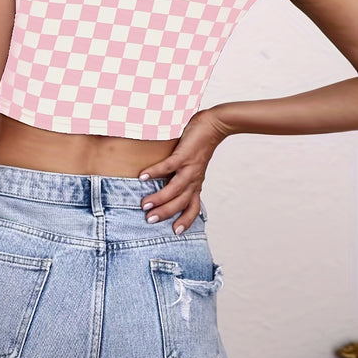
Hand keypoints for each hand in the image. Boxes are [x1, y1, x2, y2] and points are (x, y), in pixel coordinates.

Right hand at [138, 108, 228, 233]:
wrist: (214, 126)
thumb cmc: (199, 145)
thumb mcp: (193, 166)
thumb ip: (181, 176)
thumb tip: (164, 183)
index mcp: (195, 184)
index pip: (193, 207)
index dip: (186, 220)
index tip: (175, 232)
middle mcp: (193, 179)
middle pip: (181, 202)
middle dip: (165, 213)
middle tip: (149, 220)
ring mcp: (189, 167)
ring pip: (175, 188)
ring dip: (160, 198)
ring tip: (145, 205)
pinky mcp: (183, 154)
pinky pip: (168, 166)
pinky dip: (155, 172)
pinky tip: (142, 176)